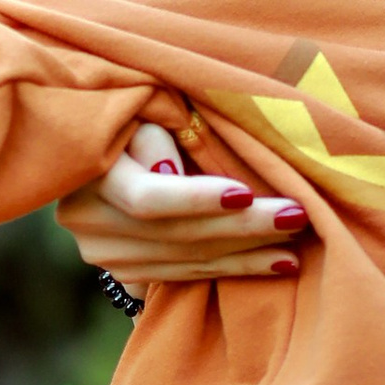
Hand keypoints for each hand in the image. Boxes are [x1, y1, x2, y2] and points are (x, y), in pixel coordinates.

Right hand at [58, 124, 309, 290]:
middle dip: (241, 227)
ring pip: (185, 261)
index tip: (246, 194)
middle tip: (296, 216)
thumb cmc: (131, 115)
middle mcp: (88, 220)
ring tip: (296, 246)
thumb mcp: (140, 108)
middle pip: (175, 234)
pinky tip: (277, 265)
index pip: (146, 198)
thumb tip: (170, 172)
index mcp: (89, 171)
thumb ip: (154, 135)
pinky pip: (185, 276)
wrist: (97, 152)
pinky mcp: (124, 271)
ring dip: (246, 256)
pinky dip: (233, 270)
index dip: (196, 199)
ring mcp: (104, 252)